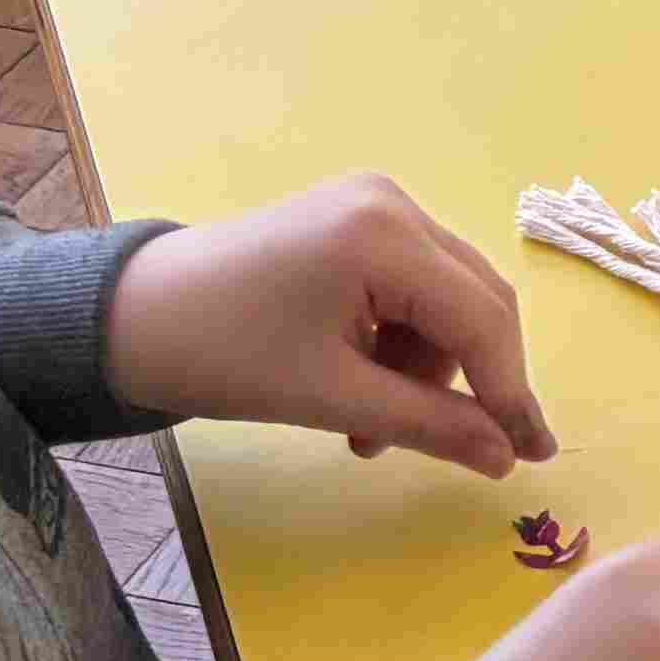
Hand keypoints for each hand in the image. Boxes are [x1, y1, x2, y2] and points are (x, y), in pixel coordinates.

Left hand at [109, 176, 553, 481]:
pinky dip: (401, 342)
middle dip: (469, 379)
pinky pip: (412, 285)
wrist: (127, 317)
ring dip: (427, 368)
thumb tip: (507, 457)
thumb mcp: (329, 398)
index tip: (532, 454)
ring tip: (373, 430)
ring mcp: (374, 204)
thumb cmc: (221, 355)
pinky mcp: (355, 218)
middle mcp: (393, 203)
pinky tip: (365, 385)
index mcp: (384, 235)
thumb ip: (429, 424)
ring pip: (446, 298)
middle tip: (470, 449)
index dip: (509, 391)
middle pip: (475, 300)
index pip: (480, 318)